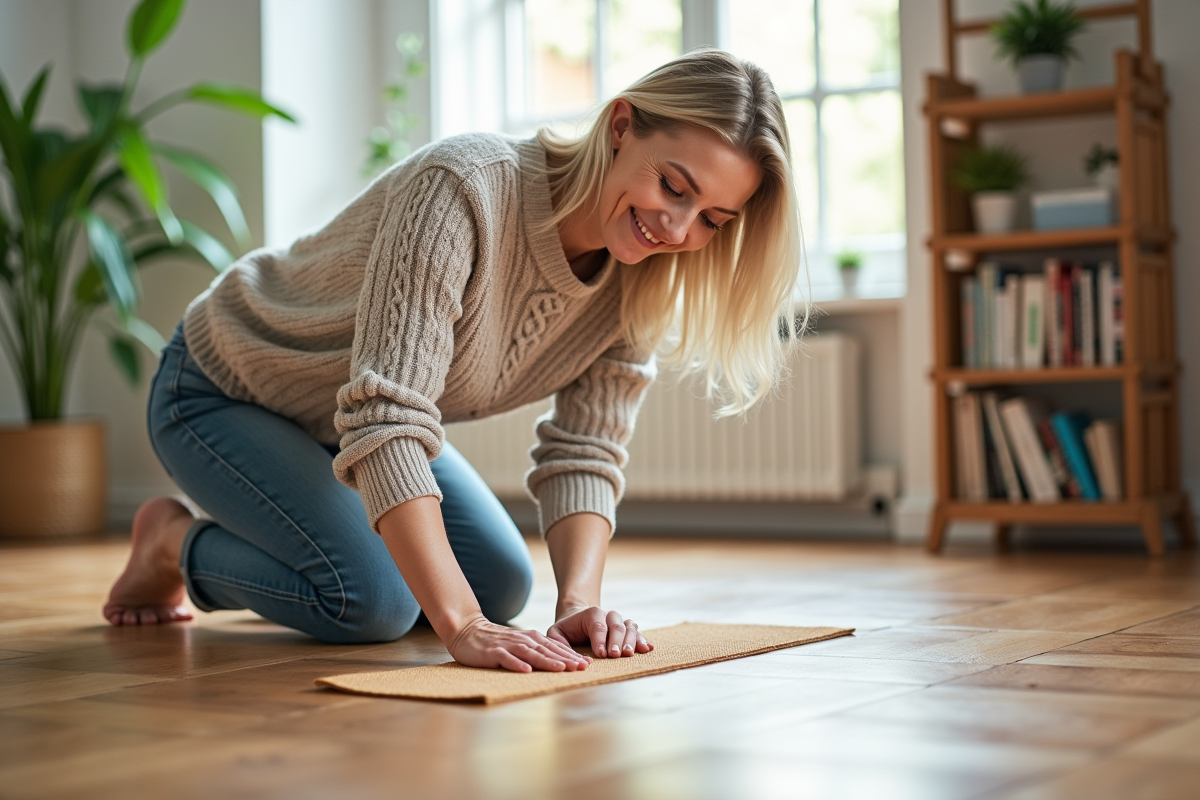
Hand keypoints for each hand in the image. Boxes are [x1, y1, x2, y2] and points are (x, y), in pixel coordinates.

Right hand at [447, 612, 591, 673]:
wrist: (468, 630)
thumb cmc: (496, 640)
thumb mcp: (519, 643)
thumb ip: (536, 650)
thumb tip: (558, 661)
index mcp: (531, 638)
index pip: (555, 648)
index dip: (571, 656)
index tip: (587, 665)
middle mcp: (523, 640)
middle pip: (548, 651)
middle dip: (566, 659)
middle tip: (583, 668)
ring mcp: (508, 645)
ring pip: (531, 653)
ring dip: (547, 661)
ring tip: (562, 669)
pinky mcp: (494, 652)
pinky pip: (507, 659)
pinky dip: (517, 664)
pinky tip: (526, 671)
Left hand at [547, 606, 653, 658]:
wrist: (578, 619)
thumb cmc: (566, 629)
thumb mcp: (555, 633)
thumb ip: (559, 643)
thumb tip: (577, 660)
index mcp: (591, 613)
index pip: (597, 625)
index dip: (600, 639)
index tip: (601, 654)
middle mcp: (607, 615)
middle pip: (615, 625)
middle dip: (616, 641)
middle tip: (615, 655)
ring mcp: (618, 621)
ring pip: (628, 627)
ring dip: (631, 640)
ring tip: (629, 654)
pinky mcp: (626, 629)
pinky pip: (637, 632)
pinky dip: (642, 640)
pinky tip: (647, 648)